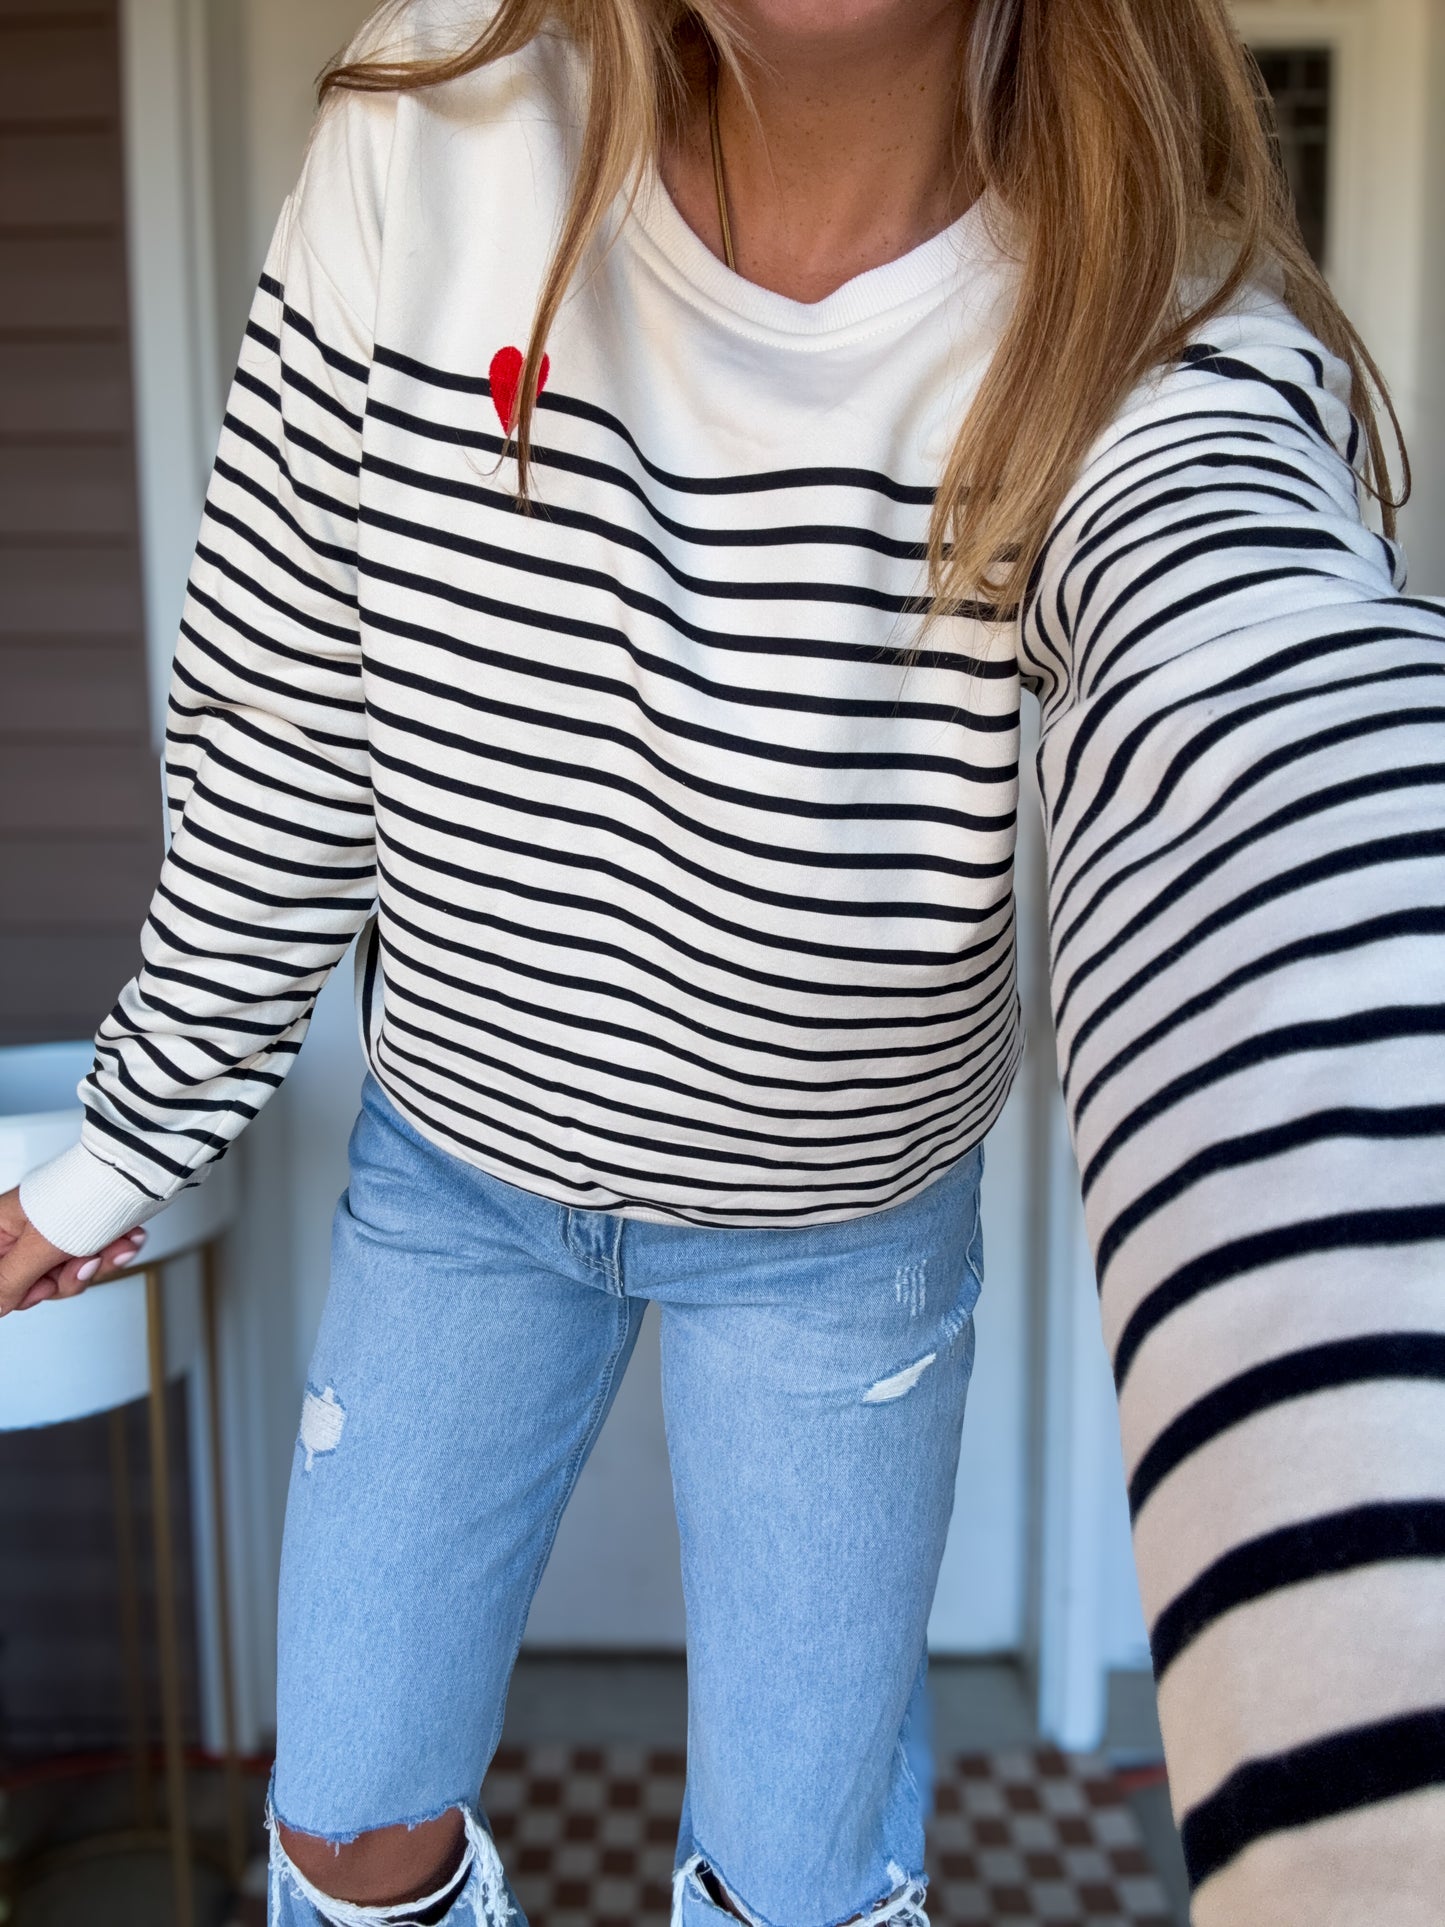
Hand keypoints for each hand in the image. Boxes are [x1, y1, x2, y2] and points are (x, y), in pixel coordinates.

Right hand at [0, 1187, 148, 1314]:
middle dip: (70, 1275)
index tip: (44, 1284)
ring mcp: (54, 1235)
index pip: (2, 1281)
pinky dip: (111, 1254)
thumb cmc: (80, 1191)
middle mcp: (24, 1234)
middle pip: (38, 1284)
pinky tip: (125, 1243)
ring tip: (116, 1245)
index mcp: (1, 1230)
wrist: (130, 1169)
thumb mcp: (39, 1245)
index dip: (25, 1290)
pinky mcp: (82, 1234)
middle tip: (85, 1259)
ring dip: (99, 1263)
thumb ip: (10, 1280)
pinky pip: (92, 1260)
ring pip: (70, 1275)